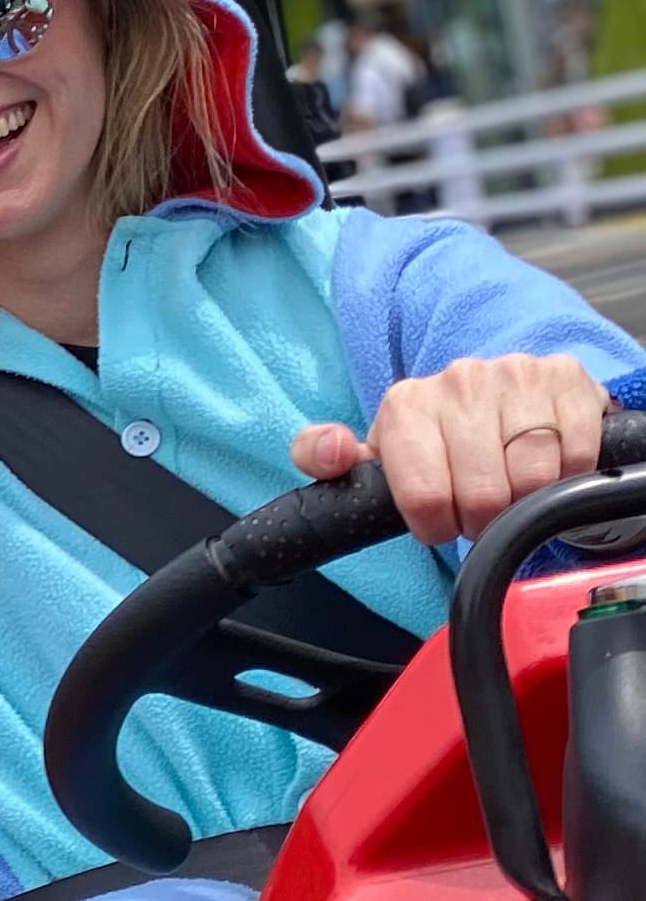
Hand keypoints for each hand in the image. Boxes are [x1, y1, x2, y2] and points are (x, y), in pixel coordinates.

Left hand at [291, 353, 605, 545]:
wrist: (505, 398)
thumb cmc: (438, 440)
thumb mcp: (378, 455)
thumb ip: (324, 457)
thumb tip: (332, 450)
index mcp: (406, 403)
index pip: (424, 496)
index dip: (436, 524)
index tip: (440, 520)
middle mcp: (459, 380)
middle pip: (483, 495)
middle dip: (482, 518)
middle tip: (480, 508)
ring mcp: (515, 375)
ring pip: (531, 478)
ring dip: (525, 500)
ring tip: (512, 488)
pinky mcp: (566, 379)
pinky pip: (575, 455)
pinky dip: (566, 475)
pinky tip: (548, 466)